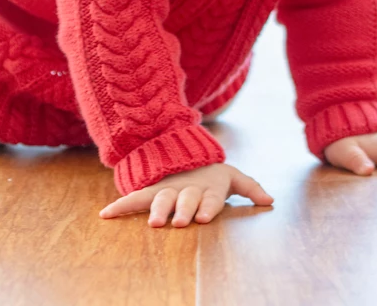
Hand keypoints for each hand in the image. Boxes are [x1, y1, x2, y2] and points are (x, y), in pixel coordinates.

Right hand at [99, 162, 272, 227]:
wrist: (185, 155)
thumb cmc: (213, 176)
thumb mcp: (233, 178)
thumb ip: (251, 188)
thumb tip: (270, 201)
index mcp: (208, 188)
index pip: (209, 198)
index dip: (208, 207)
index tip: (204, 218)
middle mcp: (187, 189)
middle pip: (185, 200)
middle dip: (183, 211)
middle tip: (180, 223)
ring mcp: (168, 190)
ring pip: (161, 199)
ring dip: (156, 209)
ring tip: (152, 222)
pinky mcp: (150, 191)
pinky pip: (134, 198)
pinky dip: (121, 205)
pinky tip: (105, 215)